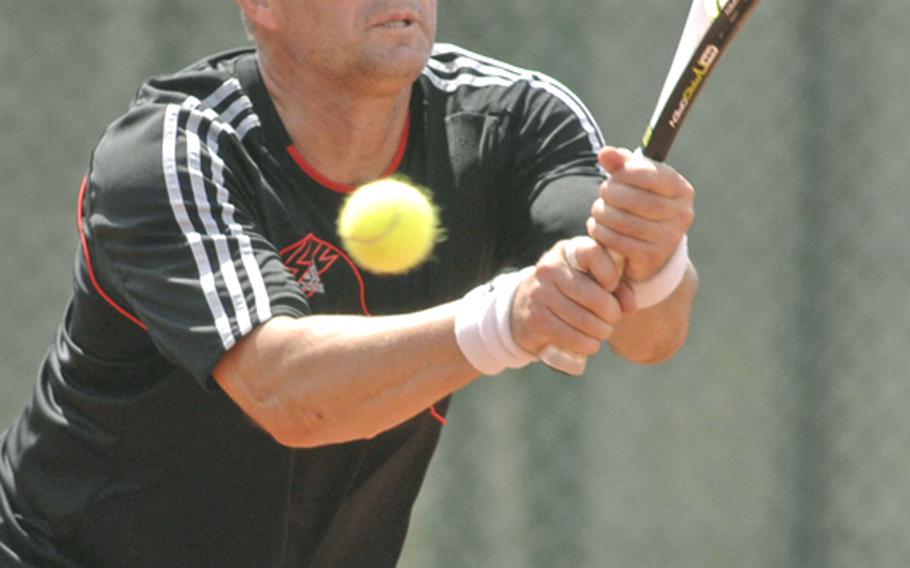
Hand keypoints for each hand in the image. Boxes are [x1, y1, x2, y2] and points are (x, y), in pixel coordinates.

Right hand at [509, 236, 629, 357]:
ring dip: (601, 332)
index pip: (594, 253)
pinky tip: (590, 343)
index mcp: (567, 251)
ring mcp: (540, 294)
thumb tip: (630, 306)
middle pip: (595, 297)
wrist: (525, 305)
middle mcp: (550, 269)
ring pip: (586, 322)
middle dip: (612, 314)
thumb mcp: (592, 278)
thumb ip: (618, 286)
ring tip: (602, 331)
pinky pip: (572, 338)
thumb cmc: (570, 290)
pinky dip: (587, 345)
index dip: (611, 273)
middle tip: (612, 318)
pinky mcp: (536, 319)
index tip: (611, 286)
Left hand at [587, 147, 694, 281]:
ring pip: (625, 222)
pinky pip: (619, 242)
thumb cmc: (640, 204)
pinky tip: (597, 227)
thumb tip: (605, 153)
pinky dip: (602, 233)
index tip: (613, 175)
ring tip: (597, 210)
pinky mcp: (652, 256)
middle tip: (602, 194)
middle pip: (635, 199)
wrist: (649, 249)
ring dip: (603, 214)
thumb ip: (621, 163)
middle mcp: (681, 214)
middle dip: (611, 194)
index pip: (649, 174)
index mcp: (681, 189)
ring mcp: (669, 238)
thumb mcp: (635, 181)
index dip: (624, 173)